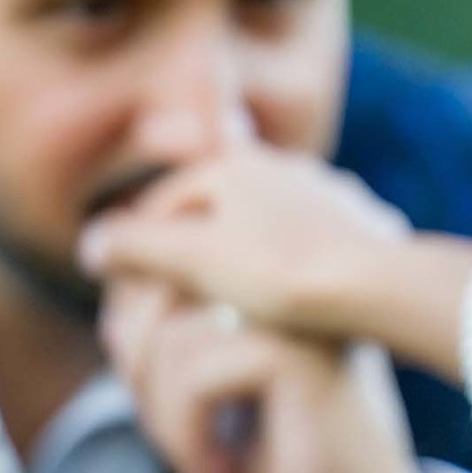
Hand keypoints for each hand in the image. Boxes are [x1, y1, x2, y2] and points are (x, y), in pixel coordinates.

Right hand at [79, 144, 412, 339]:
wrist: (381, 286)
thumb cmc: (282, 275)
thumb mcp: (197, 263)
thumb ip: (139, 248)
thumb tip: (89, 243)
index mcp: (237, 166)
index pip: (165, 203)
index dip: (138, 247)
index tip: (126, 291)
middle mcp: (283, 165)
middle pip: (215, 211)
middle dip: (189, 250)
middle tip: (172, 301)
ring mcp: (328, 191)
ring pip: (265, 225)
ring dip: (240, 257)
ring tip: (227, 308)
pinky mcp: (364, 223)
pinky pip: (310, 244)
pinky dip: (288, 268)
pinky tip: (288, 307)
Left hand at [101, 278, 458, 472]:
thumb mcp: (206, 409)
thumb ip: (164, 349)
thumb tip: (111, 296)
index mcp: (275, 294)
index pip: (167, 272)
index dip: (134, 339)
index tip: (165, 418)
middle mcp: (290, 294)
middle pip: (160, 286)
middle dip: (138, 373)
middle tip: (171, 443)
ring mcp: (301, 320)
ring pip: (171, 335)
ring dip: (161, 419)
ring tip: (199, 470)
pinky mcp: (302, 357)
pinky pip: (197, 372)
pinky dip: (185, 436)